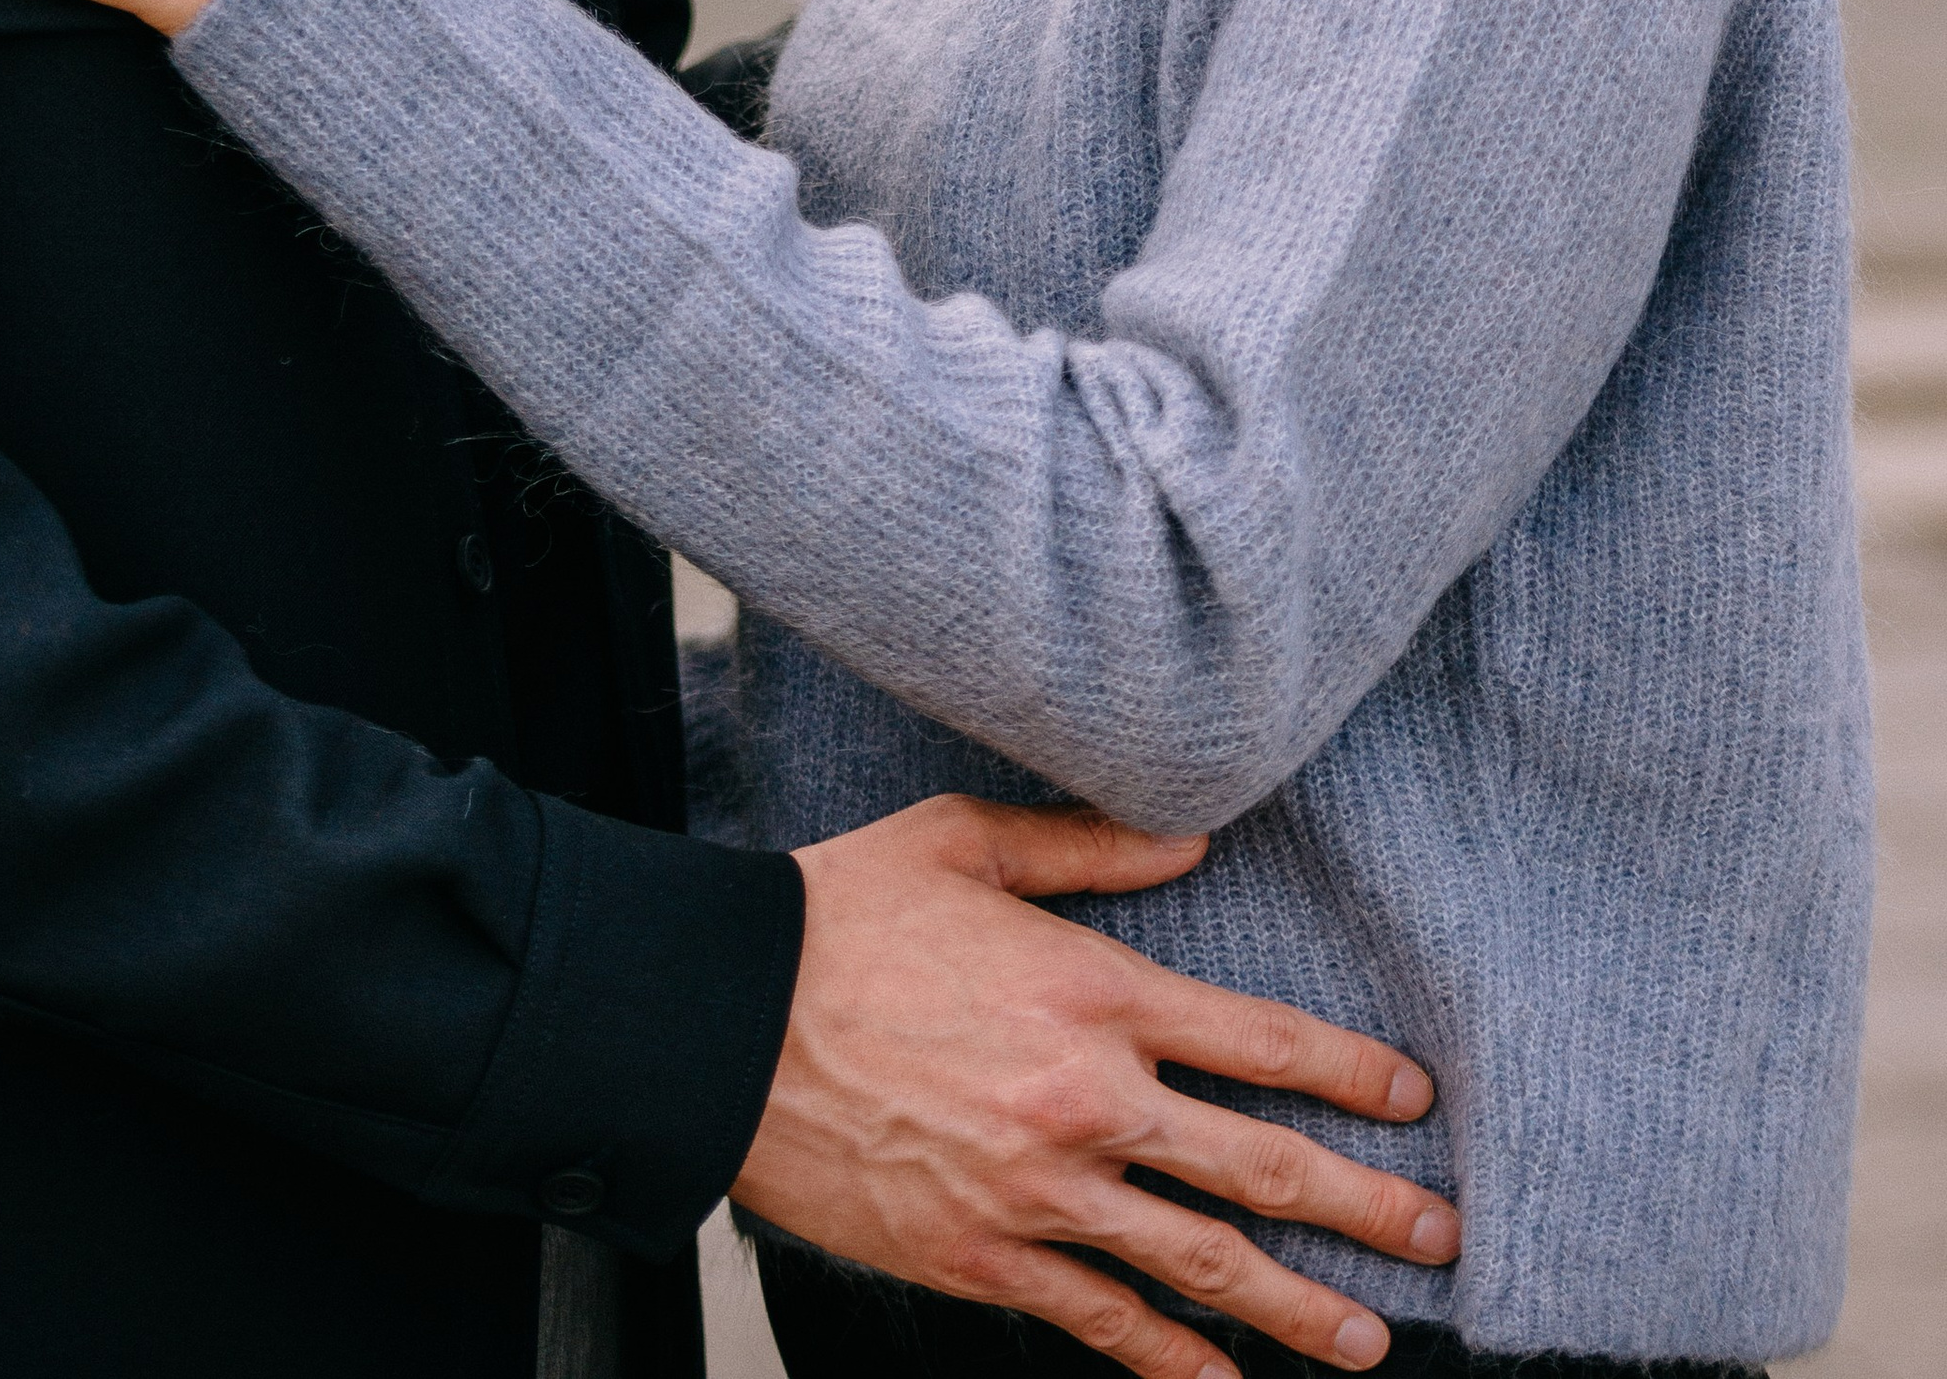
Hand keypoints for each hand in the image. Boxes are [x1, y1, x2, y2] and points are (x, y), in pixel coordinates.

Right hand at [736, 795, 1456, 1376]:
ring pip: (1205, 1264)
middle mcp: (1089, 1099)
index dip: (1351, 1073)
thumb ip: (1089, 845)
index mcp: (1093, 990)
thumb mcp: (962, 840)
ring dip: (1300, 1309)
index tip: (1414, 1100)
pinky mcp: (985, 1258)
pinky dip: (1172, 1362)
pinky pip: (1104, 1321)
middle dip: (1368, 1205)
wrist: (724, 1022)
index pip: (1261, 1040)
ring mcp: (1041, 1193)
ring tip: (1371, 1342)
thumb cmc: (839, 914)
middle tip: (1442, 1235)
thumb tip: (1194, 839)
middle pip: (1264, 1167)